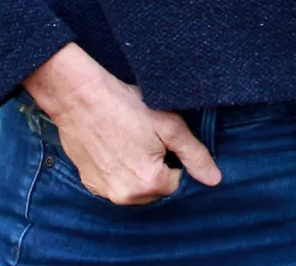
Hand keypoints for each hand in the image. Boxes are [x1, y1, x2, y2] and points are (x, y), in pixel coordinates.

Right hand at [22, 43, 220, 203]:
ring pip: (135, 188)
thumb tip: (214, 180)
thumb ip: (195, 155)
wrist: (80, 98)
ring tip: (129, 141)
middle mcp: (126, 196)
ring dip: (138, 170)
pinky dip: (118, 170)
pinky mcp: (89, 184)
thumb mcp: (169, 126)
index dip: (174, 159)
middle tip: (146, 138)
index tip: (161, 139)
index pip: (177, 182)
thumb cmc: (126, 107)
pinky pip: (115, 184)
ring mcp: (105, 192)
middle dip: (157, 167)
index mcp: (150, 183)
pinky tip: (114, 147)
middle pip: (156, 188)